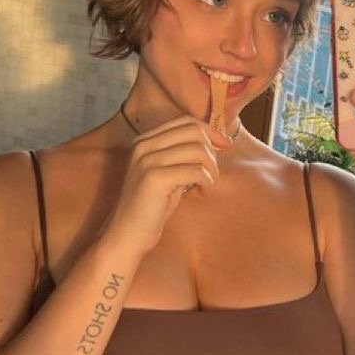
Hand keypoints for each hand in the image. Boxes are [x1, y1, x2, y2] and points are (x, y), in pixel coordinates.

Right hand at [102, 115, 232, 253]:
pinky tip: (201, 191)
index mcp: (145, 141)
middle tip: (212, 173)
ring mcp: (147, 160)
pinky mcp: (155, 177)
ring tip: (206, 184)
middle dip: (211, 151)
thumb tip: (219, 140)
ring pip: (198, 150)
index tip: (225, 146)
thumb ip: (185, 154)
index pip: (186, 122)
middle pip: (194, 132)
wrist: (129, 233)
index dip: (210, 131)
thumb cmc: (154, 205)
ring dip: (211, 169)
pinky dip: (206, 181)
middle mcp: (144, 145)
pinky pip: (195, 170)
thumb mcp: (169, 173)